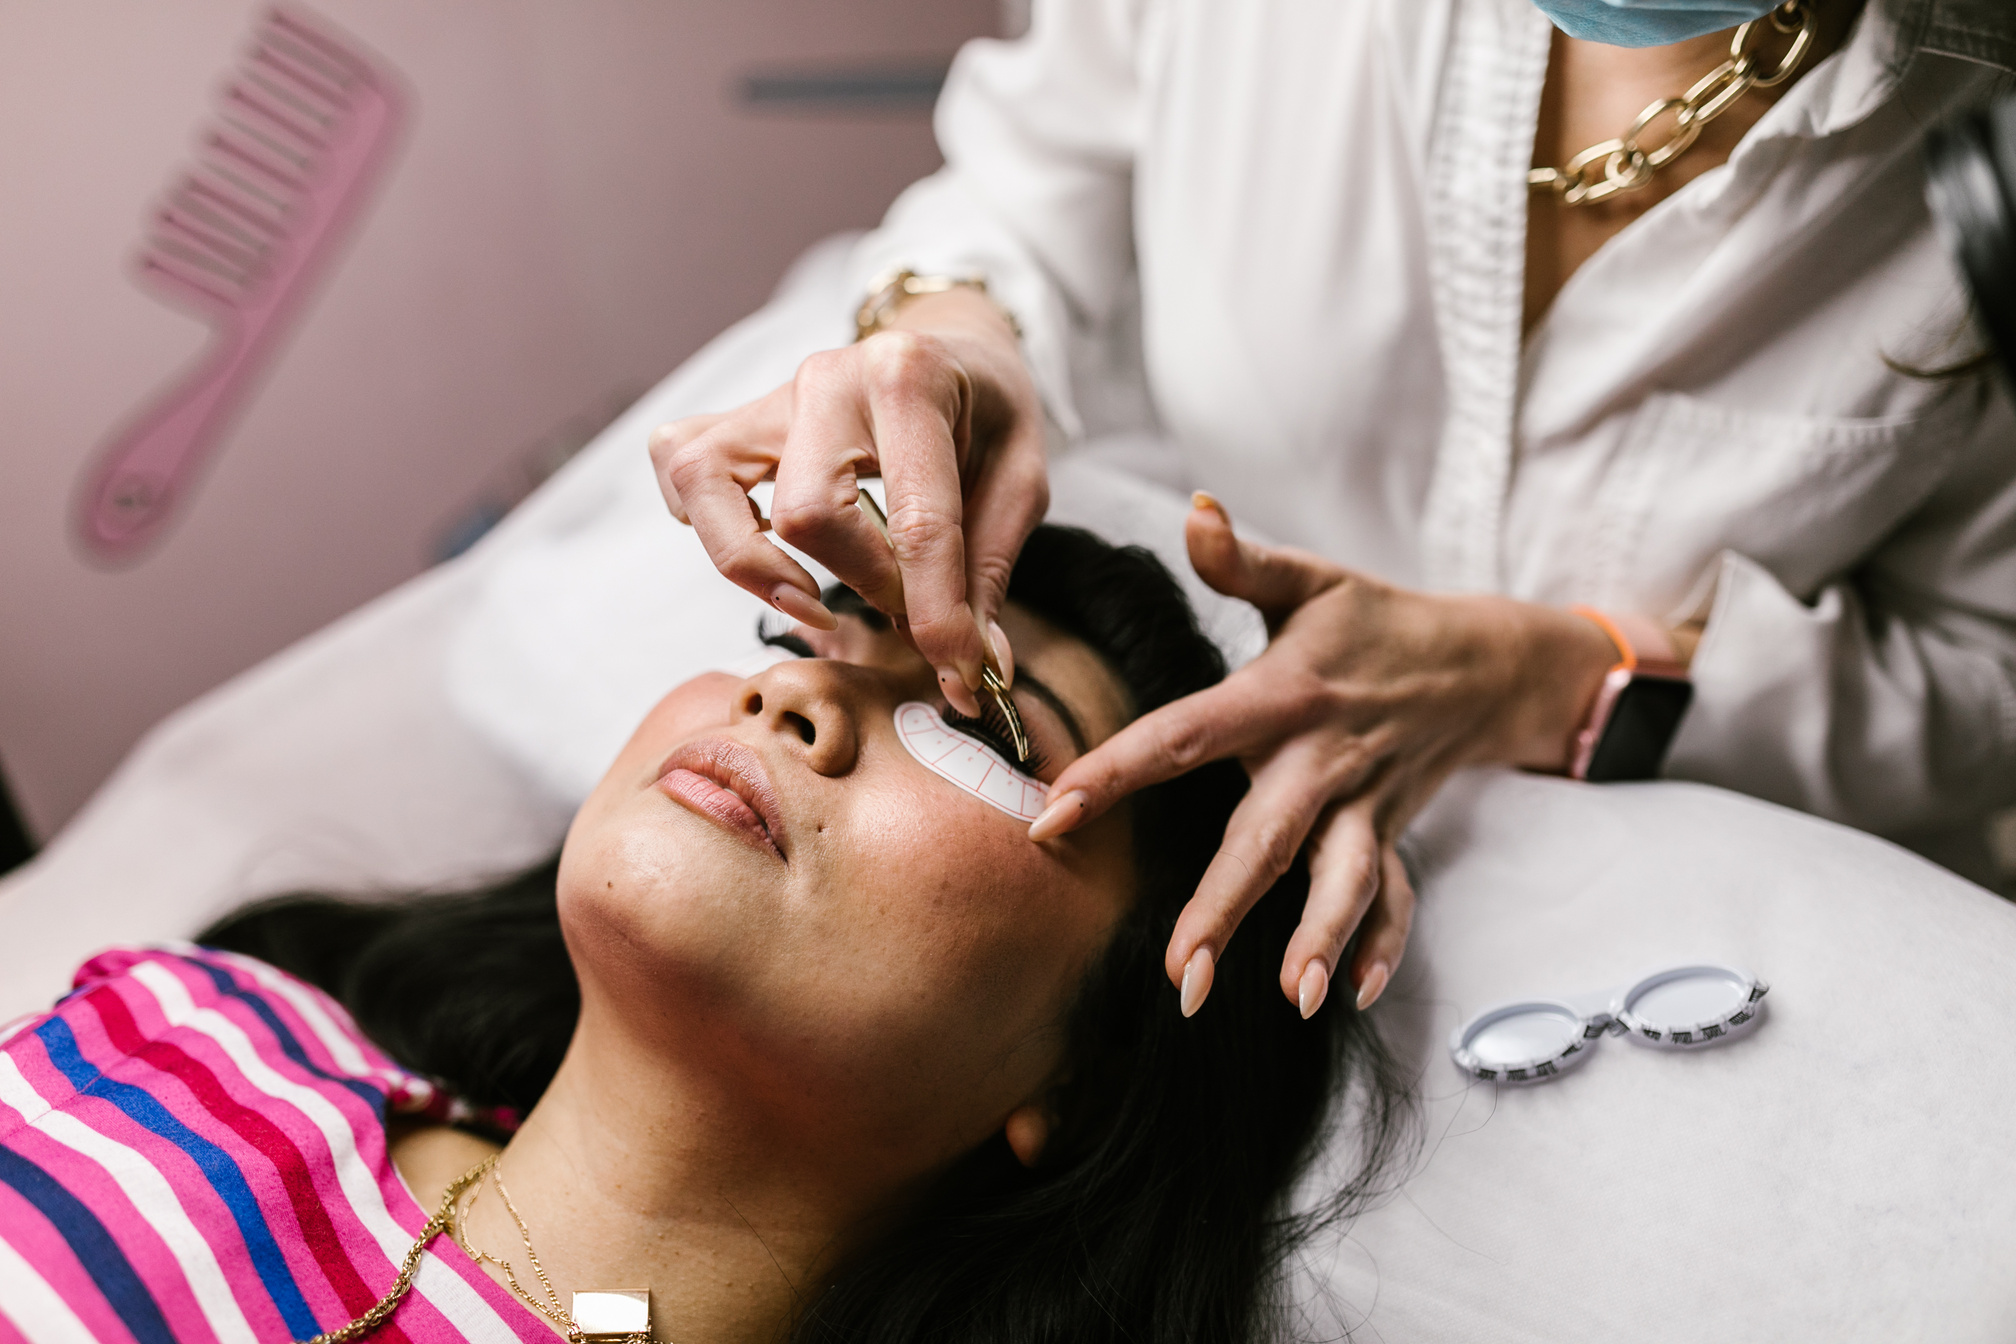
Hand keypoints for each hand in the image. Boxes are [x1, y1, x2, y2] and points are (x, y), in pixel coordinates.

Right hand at [648, 289, 1045, 715]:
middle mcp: (827, 377)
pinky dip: (704, 520)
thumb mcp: (1021, 481)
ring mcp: (770, 395)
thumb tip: (974, 667)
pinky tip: (760, 548)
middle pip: (809, 512)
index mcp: (910, 378)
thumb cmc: (987, 414)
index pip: (917, 521)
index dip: (938, 616)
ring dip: (755, 565)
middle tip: (907, 607)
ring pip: (708, 483)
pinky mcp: (735, 418)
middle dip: (863, 586)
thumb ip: (989, 573)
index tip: (961, 677)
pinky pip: (678, 465)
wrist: (950, 347)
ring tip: (814, 601)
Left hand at [1027, 495, 1618, 1017]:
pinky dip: (1383, 944)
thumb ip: (1243, 560)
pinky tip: (1352, 997)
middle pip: (1268, 836)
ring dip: (1320, 938)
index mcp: (1284, 695)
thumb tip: (1192, 511)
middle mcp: (1324, 758)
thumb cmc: (1374, 619)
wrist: (1485, 660)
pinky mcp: (1395, 831)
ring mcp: (1366, 802)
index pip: (1184, 735)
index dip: (1117, 772)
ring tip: (1291, 997)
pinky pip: (1395, 897)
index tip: (1053, 815)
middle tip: (1181, 971)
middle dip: (1227, 905)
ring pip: (1344, 878)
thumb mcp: (1312, 581)